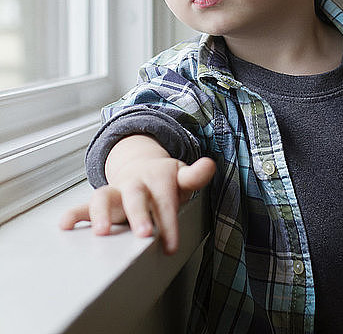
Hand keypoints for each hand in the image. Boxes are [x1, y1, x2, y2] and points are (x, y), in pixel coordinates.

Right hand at [59, 156, 215, 254]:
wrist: (142, 166)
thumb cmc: (165, 179)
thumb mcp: (181, 175)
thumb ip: (195, 175)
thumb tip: (211, 164)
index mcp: (158, 179)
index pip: (165, 202)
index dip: (169, 223)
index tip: (171, 246)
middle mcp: (135, 184)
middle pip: (135, 196)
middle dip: (139, 215)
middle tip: (143, 234)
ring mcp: (117, 191)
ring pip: (106, 196)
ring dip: (102, 213)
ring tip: (102, 233)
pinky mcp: (104, 199)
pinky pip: (85, 204)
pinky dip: (75, 214)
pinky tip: (65, 225)